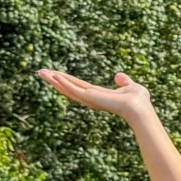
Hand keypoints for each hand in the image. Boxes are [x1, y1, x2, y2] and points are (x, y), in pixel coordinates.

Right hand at [37, 68, 153, 119]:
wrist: (140, 109)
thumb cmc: (138, 101)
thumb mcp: (130, 86)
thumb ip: (123, 82)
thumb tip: (118, 75)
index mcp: (98, 95)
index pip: (78, 86)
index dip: (67, 80)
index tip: (55, 73)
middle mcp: (91, 98)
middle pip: (69, 87)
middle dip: (55, 80)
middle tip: (40, 72)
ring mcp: (90, 99)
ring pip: (68, 88)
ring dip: (54, 80)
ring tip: (41, 73)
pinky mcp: (91, 98)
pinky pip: (74, 90)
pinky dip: (64, 83)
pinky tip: (55, 76)